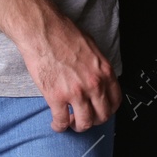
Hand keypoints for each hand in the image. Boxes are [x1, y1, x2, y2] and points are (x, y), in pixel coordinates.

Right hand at [16, 13, 121, 132]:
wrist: (41, 29)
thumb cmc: (62, 32)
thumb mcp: (91, 47)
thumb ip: (97, 67)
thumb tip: (98, 78)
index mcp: (104, 71)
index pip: (115, 101)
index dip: (107, 110)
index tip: (100, 110)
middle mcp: (94, 84)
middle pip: (102, 115)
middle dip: (94, 120)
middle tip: (86, 118)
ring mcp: (76, 92)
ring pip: (84, 123)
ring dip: (78, 126)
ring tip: (71, 122)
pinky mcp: (56, 97)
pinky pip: (61, 121)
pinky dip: (59, 126)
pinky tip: (56, 124)